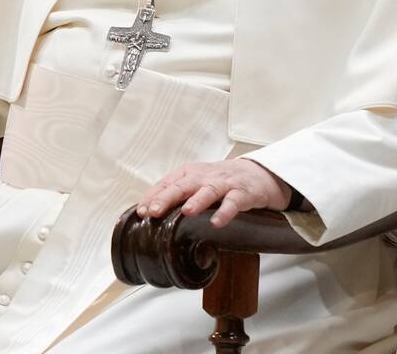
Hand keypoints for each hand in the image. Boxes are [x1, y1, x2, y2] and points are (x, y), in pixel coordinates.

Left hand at [136, 159, 291, 227]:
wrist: (254, 174)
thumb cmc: (218, 181)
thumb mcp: (193, 183)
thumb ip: (173, 194)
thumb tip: (146, 213)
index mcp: (189, 173)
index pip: (167, 183)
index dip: (154, 197)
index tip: (142, 211)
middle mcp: (204, 177)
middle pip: (184, 185)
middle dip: (168, 197)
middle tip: (155, 211)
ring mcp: (223, 184)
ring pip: (209, 191)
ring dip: (197, 200)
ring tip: (186, 212)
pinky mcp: (242, 193)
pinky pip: (233, 203)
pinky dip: (225, 212)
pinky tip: (217, 222)